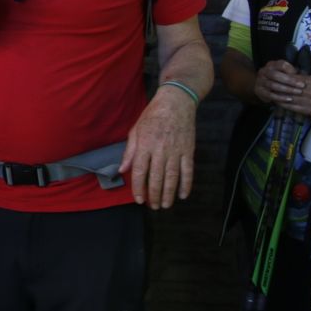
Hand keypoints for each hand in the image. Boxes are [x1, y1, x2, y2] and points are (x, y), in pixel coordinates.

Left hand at [120, 88, 196, 209]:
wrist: (176, 103)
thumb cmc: (152, 116)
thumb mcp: (135, 130)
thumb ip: (129, 152)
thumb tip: (122, 170)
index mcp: (144, 145)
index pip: (140, 171)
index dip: (138, 187)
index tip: (138, 199)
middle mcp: (160, 150)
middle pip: (157, 177)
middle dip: (154, 195)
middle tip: (153, 206)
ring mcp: (176, 151)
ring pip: (172, 177)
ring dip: (169, 193)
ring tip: (166, 205)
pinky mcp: (188, 150)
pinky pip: (188, 170)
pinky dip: (186, 184)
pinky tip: (183, 195)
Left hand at [255, 58, 310, 115]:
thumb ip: (310, 63)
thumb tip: (308, 49)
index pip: (294, 79)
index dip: (283, 78)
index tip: (275, 75)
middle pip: (290, 89)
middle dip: (279, 87)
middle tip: (269, 84)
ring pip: (289, 98)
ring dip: (278, 95)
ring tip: (270, 91)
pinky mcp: (309, 111)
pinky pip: (292, 107)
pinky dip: (282, 103)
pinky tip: (276, 100)